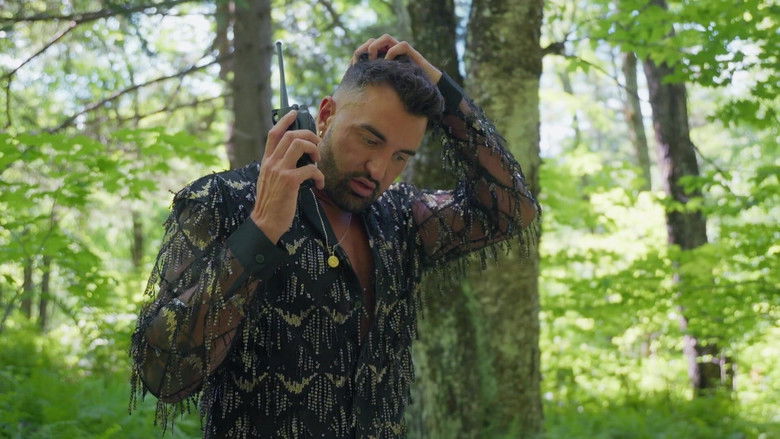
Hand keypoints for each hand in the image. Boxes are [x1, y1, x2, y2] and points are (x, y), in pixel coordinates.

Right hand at [250, 110, 324, 243]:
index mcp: (266, 161)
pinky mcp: (289, 181)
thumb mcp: (270, 181)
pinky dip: (320, 176)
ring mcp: (279, 170)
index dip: (285, 120)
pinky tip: (320, 185)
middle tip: (318, 146)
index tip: (295, 112)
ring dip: (314, 150)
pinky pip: (310, 169)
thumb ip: (279, 168)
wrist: (265, 223)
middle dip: (309, 136)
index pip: (273, 133)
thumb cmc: (271, 205)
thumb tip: (298, 160)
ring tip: (318, 162)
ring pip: (299, 145)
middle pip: (291, 135)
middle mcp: (271, 162)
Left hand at [350, 34, 442, 84]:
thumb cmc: (403, 91)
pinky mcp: (411, 53)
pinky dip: (392, 52)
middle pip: (372, 41)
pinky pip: (401, 45)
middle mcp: (390, 52)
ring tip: (373, 60)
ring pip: (385, 38)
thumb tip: (356, 89)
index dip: (357, 55)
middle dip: (363, 49)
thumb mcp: (384, 88)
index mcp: (381, 58)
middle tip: (359, 63)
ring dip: (376, 47)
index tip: (352, 68)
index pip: (365, 49)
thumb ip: (373, 85)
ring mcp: (400, 51)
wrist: (426, 90)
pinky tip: (388, 63)